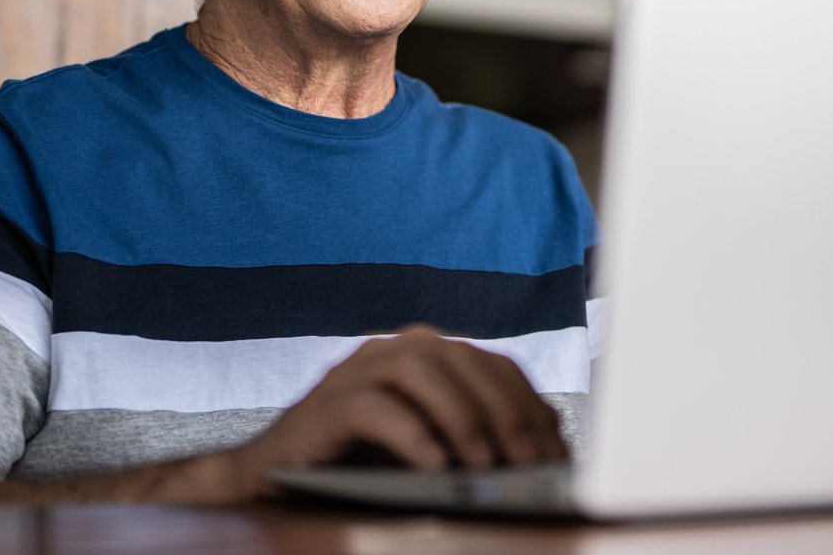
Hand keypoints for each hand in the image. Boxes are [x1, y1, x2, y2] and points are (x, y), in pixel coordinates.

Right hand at [224, 325, 566, 496]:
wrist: (276, 480)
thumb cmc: (363, 467)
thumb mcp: (435, 450)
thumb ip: (480, 437)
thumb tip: (549, 448)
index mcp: (430, 356)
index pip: (495, 368)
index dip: (530, 408)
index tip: (557, 454)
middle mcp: (396, 351)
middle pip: (464, 361)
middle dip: (504, 413)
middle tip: (530, 464)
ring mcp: (358, 372)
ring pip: (421, 370)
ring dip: (461, 418)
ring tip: (484, 466)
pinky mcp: (326, 404)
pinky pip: (372, 406)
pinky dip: (409, 434)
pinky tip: (434, 467)